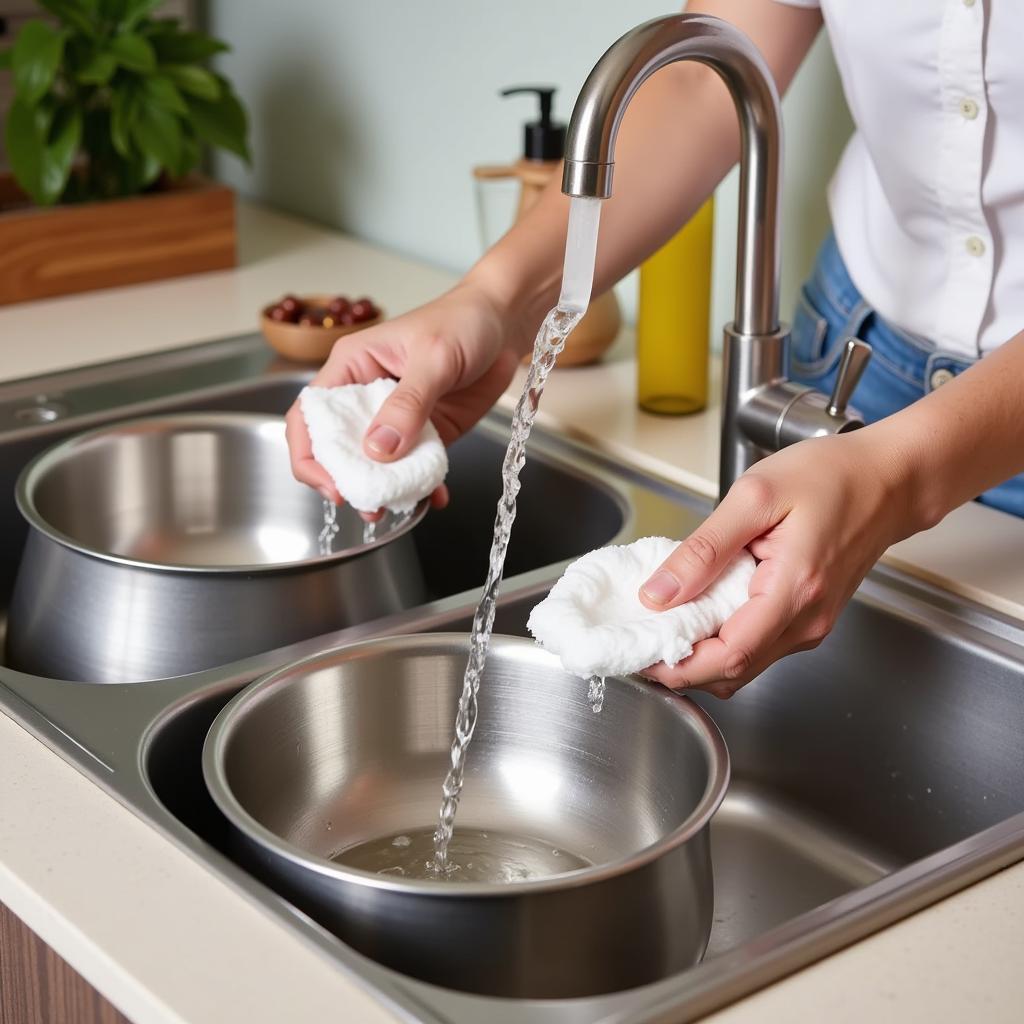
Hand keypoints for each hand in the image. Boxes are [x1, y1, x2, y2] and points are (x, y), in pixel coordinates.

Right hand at [286, 280, 530, 517]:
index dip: (311, 455)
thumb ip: (407, 403)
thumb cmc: (462, 321)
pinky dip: (423, 487)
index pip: (311, 416)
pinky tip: (435, 496)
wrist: (505, 323)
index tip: (333, 484)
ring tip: (397, 508)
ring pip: (377, 466)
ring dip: (385, 490)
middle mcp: (367, 397)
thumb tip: (379, 449)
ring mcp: (396, 419)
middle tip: (369, 505)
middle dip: (348, 482)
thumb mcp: (433, 358)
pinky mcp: (426, 433)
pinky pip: (415, 468)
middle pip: (339, 449)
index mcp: (351, 368)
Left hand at [637, 426, 923, 697]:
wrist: (889, 478)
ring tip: (663, 626)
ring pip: (746, 663)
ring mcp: (811, 624)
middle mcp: (806, 621)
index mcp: (793, 592)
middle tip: (640, 642)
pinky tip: (700, 613)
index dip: (679, 667)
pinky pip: (759, 644)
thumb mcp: (753, 498)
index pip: (729, 657)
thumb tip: (658, 593)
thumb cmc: (831, 476)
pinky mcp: (809, 617)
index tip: (640, 656)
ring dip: (701, 656)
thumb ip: (703, 550)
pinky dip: (723, 641)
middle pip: (734, 672)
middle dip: (682, 667)